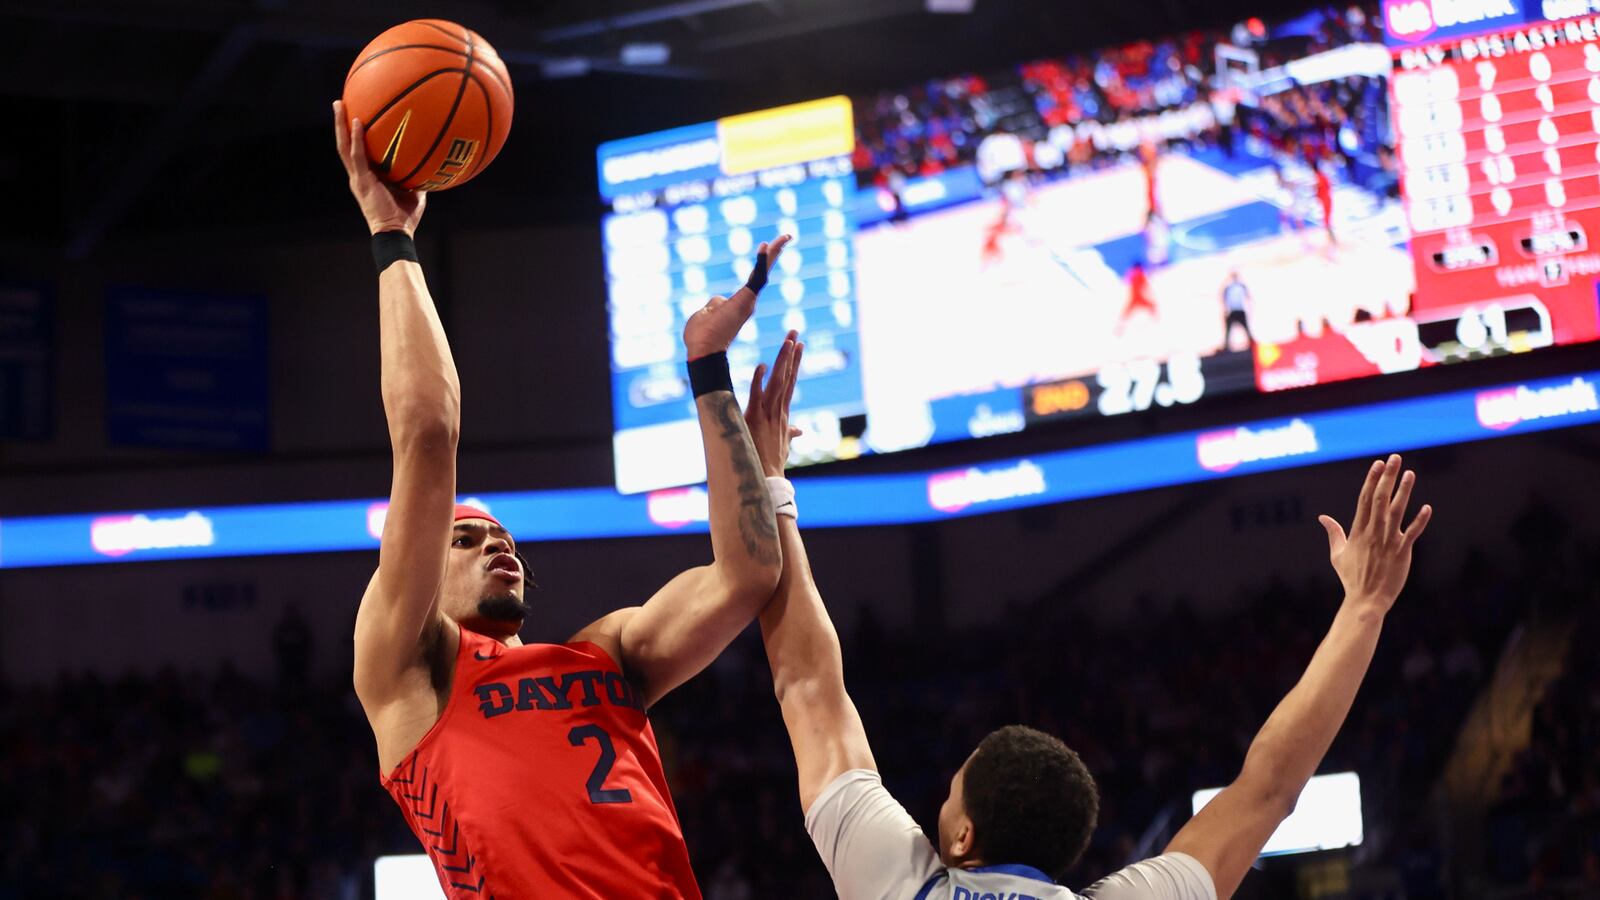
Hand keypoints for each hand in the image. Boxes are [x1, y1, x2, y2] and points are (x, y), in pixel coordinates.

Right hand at [333, 100, 424, 236]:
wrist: (395, 233)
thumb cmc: (405, 217)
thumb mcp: (414, 191)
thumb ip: (417, 176)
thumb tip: (432, 161)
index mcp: (366, 177)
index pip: (357, 151)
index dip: (353, 135)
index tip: (355, 115)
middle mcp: (358, 175)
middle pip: (344, 144)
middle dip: (341, 123)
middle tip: (340, 101)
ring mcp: (357, 177)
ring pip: (343, 146)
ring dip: (340, 124)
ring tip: (339, 104)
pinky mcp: (362, 181)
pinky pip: (357, 155)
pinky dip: (355, 138)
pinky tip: (356, 121)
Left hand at [683, 234, 791, 358]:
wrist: (703, 350)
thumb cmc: (700, 337)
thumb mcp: (703, 315)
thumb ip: (713, 305)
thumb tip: (718, 299)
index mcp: (738, 304)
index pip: (752, 279)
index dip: (760, 263)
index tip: (765, 247)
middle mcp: (748, 301)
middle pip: (763, 271)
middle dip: (775, 254)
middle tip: (787, 237)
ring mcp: (748, 301)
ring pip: (763, 272)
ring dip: (773, 253)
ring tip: (785, 237)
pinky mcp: (746, 300)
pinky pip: (756, 278)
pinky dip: (761, 262)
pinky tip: (766, 245)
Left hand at [745, 331, 803, 477]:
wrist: (766, 478)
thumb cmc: (773, 462)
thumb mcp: (784, 444)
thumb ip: (790, 433)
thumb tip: (800, 430)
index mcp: (784, 413)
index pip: (791, 382)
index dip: (795, 363)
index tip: (799, 345)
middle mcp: (779, 410)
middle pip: (788, 377)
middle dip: (792, 354)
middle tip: (796, 332)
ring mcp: (768, 413)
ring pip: (778, 382)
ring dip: (783, 361)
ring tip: (788, 341)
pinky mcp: (755, 418)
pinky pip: (756, 396)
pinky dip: (759, 380)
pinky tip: (761, 365)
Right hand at [1318, 454, 1431, 613]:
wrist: (1366, 600)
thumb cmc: (1351, 578)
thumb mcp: (1337, 554)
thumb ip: (1333, 533)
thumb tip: (1322, 517)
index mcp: (1358, 531)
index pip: (1365, 499)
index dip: (1372, 480)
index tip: (1377, 464)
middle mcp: (1373, 532)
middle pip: (1380, 499)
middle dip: (1387, 477)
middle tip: (1394, 459)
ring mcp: (1388, 542)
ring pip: (1397, 511)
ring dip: (1404, 491)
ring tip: (1410, 473)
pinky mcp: (1402, 553)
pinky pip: (1412, 534)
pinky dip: (1420, 521)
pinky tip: (1427, 507)